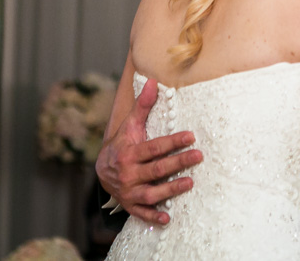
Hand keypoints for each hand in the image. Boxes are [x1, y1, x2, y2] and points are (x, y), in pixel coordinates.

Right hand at [95, 78, 202, 224]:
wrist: (101, 170)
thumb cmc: (122, 144)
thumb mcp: (130, 125)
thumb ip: (143, 105)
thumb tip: (154, 81)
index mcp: (129, 153)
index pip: (154, 147)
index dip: (172, 141)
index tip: (191, 136)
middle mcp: (128, 173)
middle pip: (156, 169)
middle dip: (178, 162)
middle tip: (198, 156)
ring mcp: (129, 191)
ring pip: (151, 193)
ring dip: (170, 190)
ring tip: (190, 183)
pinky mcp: (130, 204)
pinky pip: (141, 212)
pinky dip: (152, 216)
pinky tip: (167, 218)